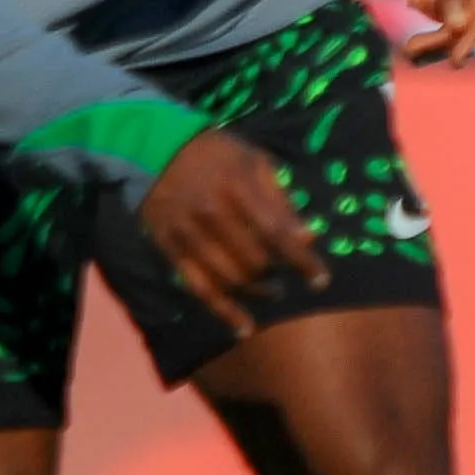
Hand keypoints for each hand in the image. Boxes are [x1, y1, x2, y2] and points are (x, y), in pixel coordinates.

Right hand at [138, 127, 324, 329]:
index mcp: (237, 186)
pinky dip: (223, 312)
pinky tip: (243, 327)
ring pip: (229, 279)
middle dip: (278, 274)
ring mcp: (188, 234)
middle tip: (288, 276)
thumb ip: (281, 200)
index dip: (301, 261)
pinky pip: (199, 289)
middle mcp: (211, 213)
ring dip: (257, 292)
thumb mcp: (254, 162)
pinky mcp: (170, 249)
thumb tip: (308, 238)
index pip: (276, 233)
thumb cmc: (217, 154)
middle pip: (253, 261)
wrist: (154, 148)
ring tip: (273, 291)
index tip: (321, 281)